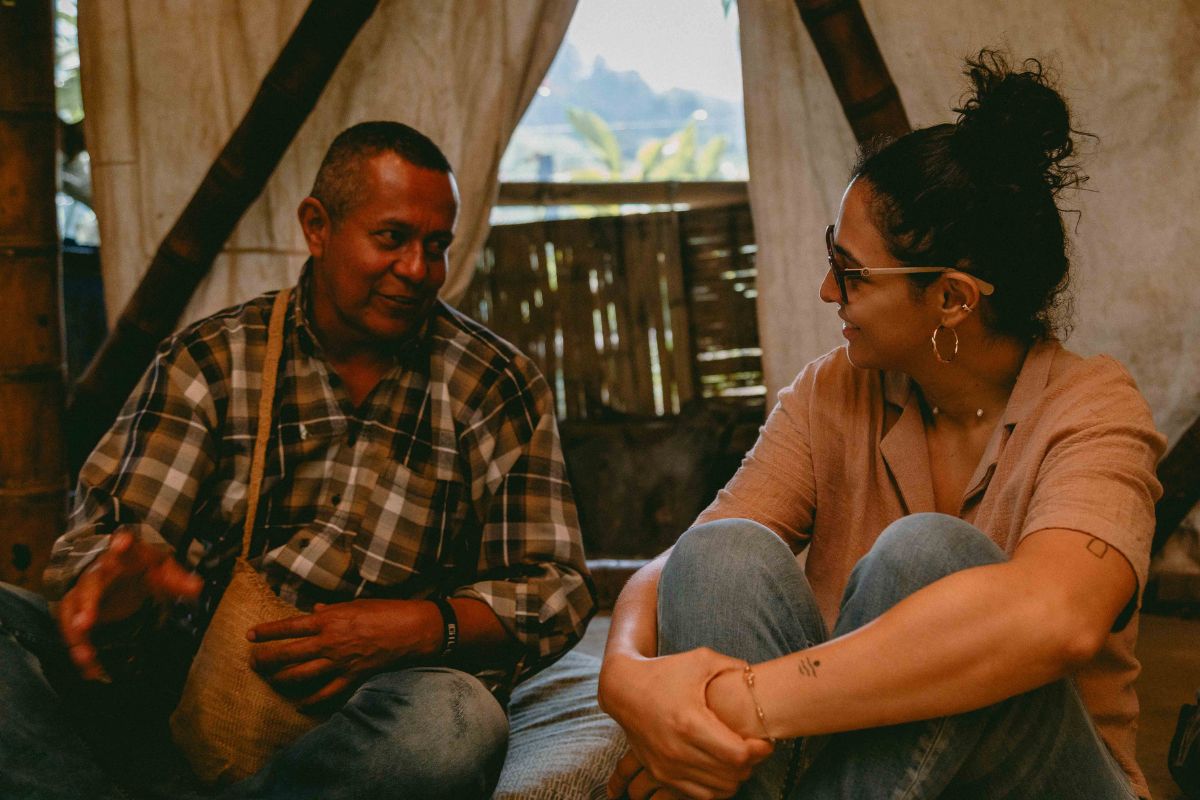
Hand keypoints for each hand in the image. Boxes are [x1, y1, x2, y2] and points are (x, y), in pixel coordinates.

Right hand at [57, 530, 202, 680]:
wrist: (124, 570)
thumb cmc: (145, 568)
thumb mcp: (165, 570)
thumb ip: (179, 579)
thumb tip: (197, 589)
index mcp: (126, 556)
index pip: (124, 546)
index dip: (122, 544)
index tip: (121, 542)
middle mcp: (99, 571)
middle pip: (90, 584)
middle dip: (87, 603)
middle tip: (85, 624)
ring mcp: (85, 592)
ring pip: (72, 609)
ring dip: (75, 632)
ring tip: (83, 655)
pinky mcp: (79, 611)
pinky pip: (73, 630)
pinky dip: (80, 649)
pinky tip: (91, 668)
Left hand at [247, 598, 440, 707]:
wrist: (412, 629)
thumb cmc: (386, 611)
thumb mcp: (356, 603)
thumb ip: (332, 608)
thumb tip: (315, 609)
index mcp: (329, 619)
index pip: (289, 627)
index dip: (267, 632)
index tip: (251, 635)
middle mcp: (329, 642)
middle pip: (287, 653)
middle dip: (266, 658)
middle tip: (253, 661)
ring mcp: (339, 662)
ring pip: (300, 675)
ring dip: (281, 679)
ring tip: (270, 680)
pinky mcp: (352, 677)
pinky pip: (325, 693)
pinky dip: (310, 701)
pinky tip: (299, 705)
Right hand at [599, 647, 772, 798]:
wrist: (623, 690)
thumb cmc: (665, 672)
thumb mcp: (700, 660)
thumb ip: (734, 667)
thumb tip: (758, 678)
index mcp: (690, 722)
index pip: (738, 754)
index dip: (759, 750)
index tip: (765, 741)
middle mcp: (677, 750)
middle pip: (732, 775)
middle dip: (751, 764)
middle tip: (755, 748)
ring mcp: (667, 766)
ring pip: (719, 789)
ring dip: (735, 777)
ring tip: (738, 757)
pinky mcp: (661, 774)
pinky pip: (700, 795)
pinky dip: (716, 787)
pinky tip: (720, 768)